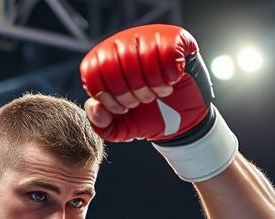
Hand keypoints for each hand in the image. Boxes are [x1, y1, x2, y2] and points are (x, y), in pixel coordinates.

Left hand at [80, 24, 237, 180]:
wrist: (182, 115)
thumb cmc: (148, 115)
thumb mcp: (121, 127)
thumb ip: (101, 124)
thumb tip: (95, 106)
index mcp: (102, 60)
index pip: (91, 73)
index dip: (108, 98)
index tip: (123, 109)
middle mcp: (121, 42)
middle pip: (114, 65)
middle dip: (129, 95)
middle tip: (142, 102)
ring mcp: (147, 35)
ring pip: (142, 57)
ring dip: (152, 87)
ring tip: (158, 93)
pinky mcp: (174, 36)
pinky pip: (167, 52)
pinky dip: (170, 75)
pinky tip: (172, 81)